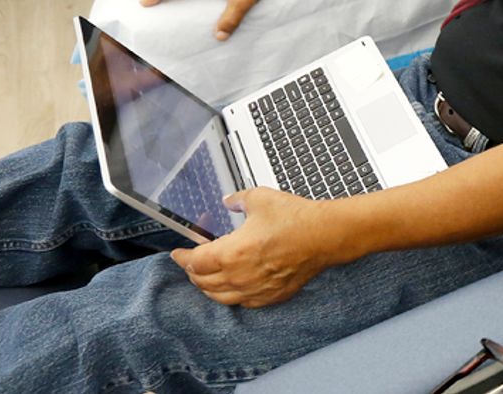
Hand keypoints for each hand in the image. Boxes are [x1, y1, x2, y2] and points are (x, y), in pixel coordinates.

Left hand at [171, 188, 331, 307]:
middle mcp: (240, 276)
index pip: (195, 262)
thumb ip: (237, 199)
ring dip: (208, 288)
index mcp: (232, 253)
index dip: (182, 258)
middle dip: (193, 272)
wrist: (325, 235)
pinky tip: (233, 290)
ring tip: (206, 279)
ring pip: (220, 297)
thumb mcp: (260, 198)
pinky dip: (232, 297)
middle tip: (191, 264)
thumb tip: (228, 201)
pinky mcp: (272, 296)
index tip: (178, 254)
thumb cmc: (296, 218)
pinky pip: (243, 303)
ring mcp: (256, 289)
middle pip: (203, 282)